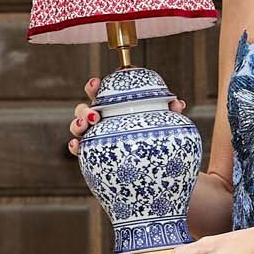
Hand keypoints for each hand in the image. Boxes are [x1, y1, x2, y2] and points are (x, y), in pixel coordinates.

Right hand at [65, 74, 188, 155]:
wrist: (156, 170)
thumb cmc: (157, 138)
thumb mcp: (165, 124)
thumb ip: (170, 112)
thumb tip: (177, 103)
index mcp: (115, 108)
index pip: (101, 92)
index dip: (94, 86)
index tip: (96, 83)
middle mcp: (102, 121)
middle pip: (83, 110)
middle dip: (84, 110)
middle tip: (94, 115)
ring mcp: (95, 137)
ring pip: (78, 127)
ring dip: (77, 125)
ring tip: (84, 128)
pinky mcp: (92, 155)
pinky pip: (79, 149)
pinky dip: (75, 146)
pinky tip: (77, 146)